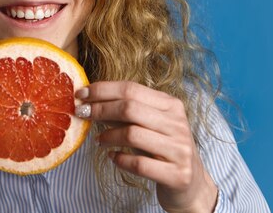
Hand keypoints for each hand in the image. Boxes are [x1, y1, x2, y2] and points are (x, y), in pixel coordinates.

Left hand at [75, 81, 217, 212]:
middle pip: (130, 108)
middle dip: (100, 109)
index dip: (102, 90)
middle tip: (81, 113)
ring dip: (108, 136)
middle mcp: (178, 124)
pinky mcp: (178, 175)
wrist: (191, 185)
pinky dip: (121, 160)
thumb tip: (91, 100)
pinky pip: (140, 164)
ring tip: (98, 140)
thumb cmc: (162, 150)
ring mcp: (179, 149)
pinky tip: (113, 158)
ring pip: (133, 134)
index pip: (131, 88)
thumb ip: (126, 112)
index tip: (81, 94)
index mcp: (171, 105)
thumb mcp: (149, 125)